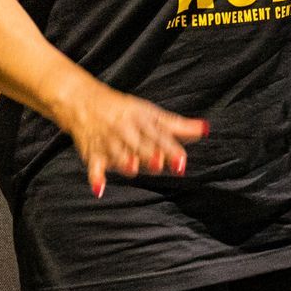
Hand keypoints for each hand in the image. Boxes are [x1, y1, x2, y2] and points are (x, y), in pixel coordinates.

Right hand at [56, 76, 207, 194]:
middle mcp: (125, 131)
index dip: (170, 149)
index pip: (159, 136)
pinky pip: (93, 167)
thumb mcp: (152, 114)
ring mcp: (108, 143)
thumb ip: (179, 126)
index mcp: (141, 120)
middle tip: (159, 163)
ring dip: (124, 162)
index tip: (181, 161)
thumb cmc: (125, 111)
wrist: (85, 103)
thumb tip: (205, 129)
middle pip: (139, 146)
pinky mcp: (93, 155)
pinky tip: (99, 188)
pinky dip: (95, 177)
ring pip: (118, 156)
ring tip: (132, 168)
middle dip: (148, 154)